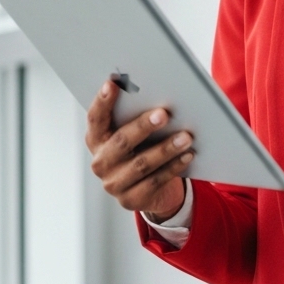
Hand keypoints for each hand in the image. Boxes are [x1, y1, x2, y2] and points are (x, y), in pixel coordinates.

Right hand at [85, 79, 193, 221]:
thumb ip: (135, 114)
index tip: (113, 83)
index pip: (95, 118)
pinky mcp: (131, 200)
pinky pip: (155, 181)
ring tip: (186, 136)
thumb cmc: (142, 148)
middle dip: (143, 126)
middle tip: (164, 113)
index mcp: (96, 140)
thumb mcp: (134, 132)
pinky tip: (188, 155)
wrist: (149, 189)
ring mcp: (114, 184)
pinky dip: (174, 166)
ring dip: (166, 148)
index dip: (102, 101)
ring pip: (142, 164)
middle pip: (121, 141)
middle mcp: (101, 162)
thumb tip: (155, 89)